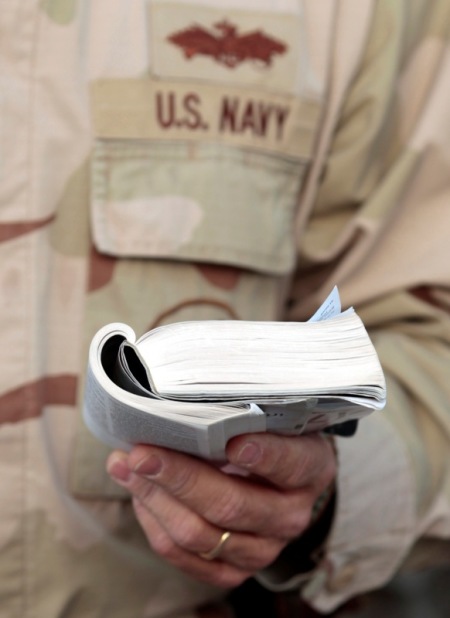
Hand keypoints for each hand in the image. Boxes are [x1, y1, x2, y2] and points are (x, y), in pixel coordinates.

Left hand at [106, 433, 335, 587]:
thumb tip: (189, 401)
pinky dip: (154, 522)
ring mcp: (263, 548)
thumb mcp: (272, 418)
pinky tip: (140, 493)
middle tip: (143, 453)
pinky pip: (183, 556)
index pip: (290, 463)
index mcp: (310, 469)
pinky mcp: (233, 570)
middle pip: (230, 504)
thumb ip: (244, 412)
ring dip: (155, 498)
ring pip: (199, 534)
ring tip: (126, 466)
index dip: (263, 454)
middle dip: (179, 477)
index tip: (231, 442)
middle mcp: (290, 515)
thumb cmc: (269, 438)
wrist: (279, 481)